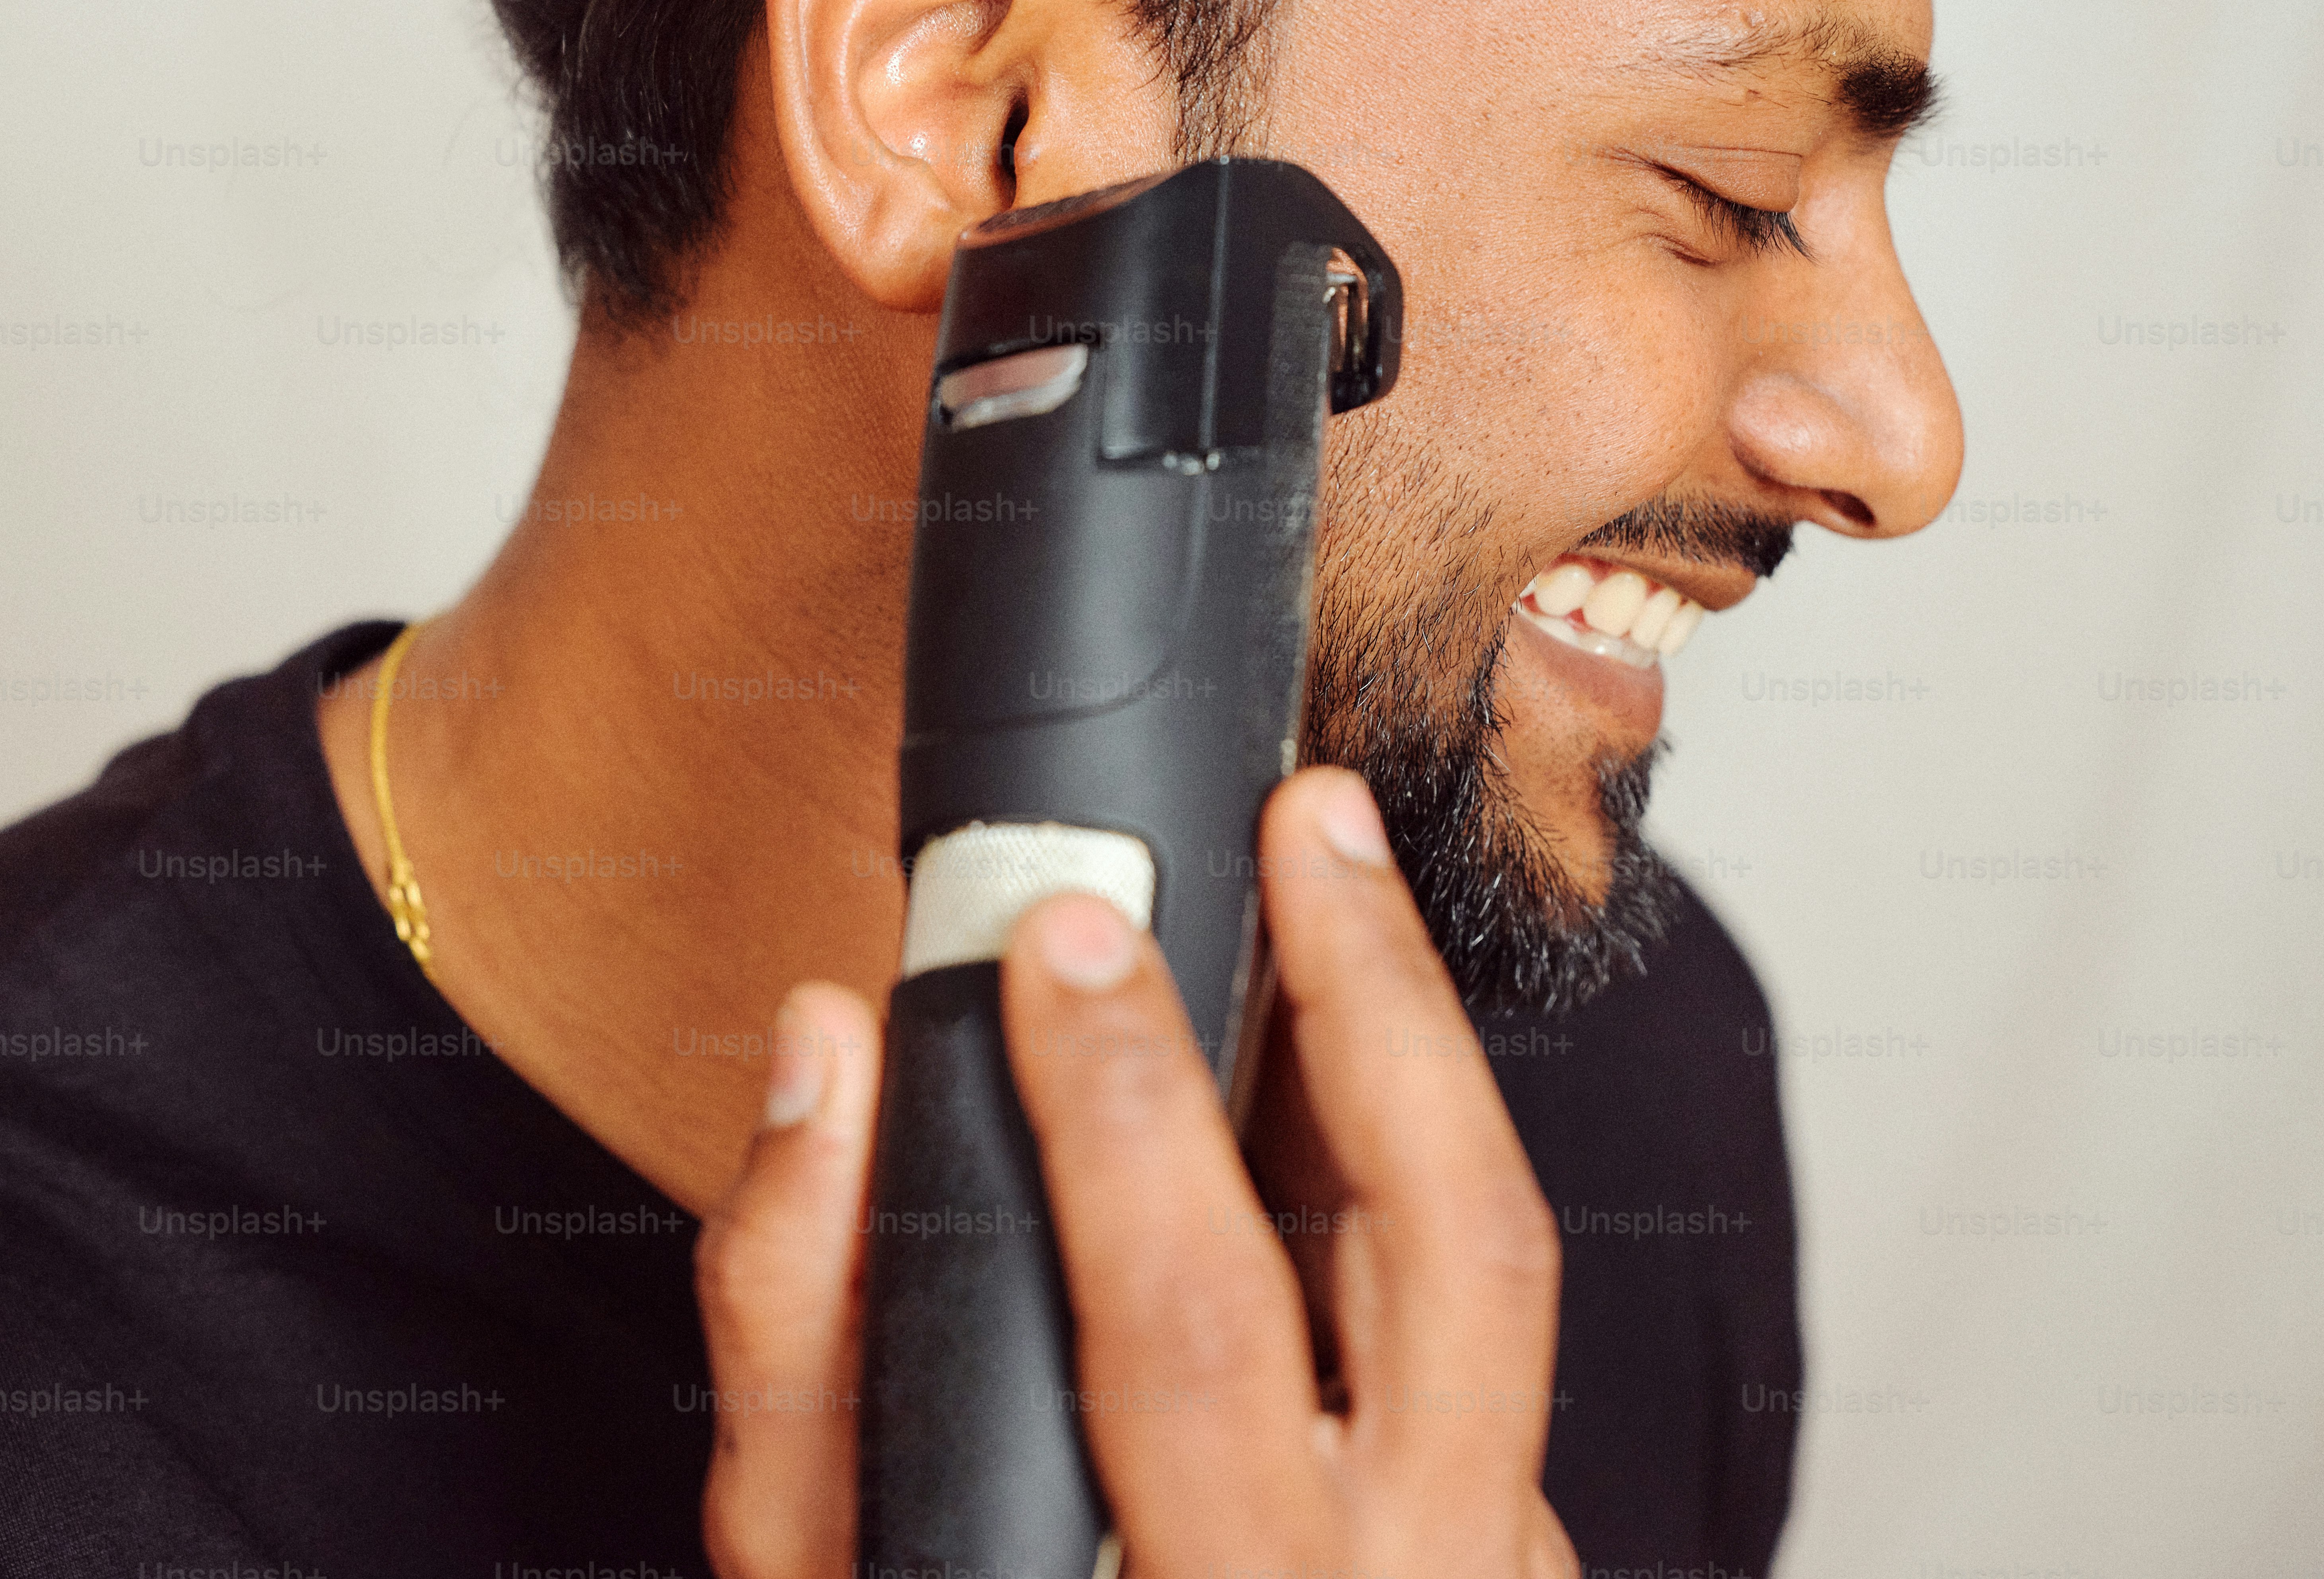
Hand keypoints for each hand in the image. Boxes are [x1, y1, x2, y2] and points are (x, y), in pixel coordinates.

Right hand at [692, 765, 1576, 1577]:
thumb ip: (804, 1341)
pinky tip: (1313, 1076)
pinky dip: (1396, 1172)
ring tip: (1337, 874)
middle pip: (1454, 1250)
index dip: (1119, 1113)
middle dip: (1375, 1001)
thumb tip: (825, 1060)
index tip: (1056, 941)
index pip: (1194, 1328)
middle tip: (1303, 819)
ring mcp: (1495, 1570)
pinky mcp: (1519, 1549)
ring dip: (1423, 1047)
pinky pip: (1473, 1330)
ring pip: (1502, 1263)